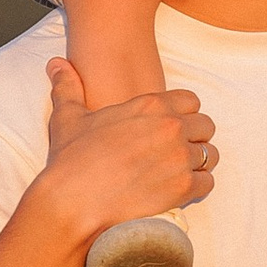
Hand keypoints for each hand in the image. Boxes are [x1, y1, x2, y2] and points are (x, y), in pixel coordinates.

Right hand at [40, 58, 217, 238]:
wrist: (72, 201)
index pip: (191, 101)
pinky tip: (181, 190)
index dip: (184, 114)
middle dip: (194, 137)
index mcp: (151, 106)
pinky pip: (207, 182)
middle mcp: (171, 127)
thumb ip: (68, 87)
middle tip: (176, 152)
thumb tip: (56, 64)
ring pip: (210, 154)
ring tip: (180, 171)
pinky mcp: (184, 186)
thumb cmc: (70, 160)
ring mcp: (180, 157)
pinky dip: (197, 186)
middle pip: (205, 126)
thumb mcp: (68, 117)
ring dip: (199, 162)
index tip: (171, 128)